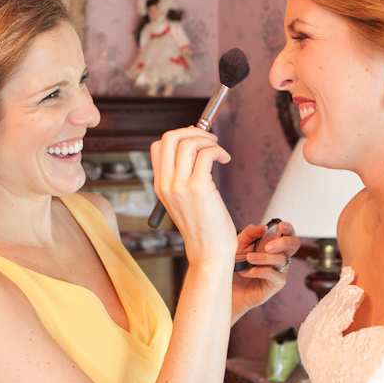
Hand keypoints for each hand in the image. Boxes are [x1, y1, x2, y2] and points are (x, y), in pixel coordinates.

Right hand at [150, 127, 236, 265]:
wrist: (209, 252)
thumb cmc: (204, 227)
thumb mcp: (185, 201)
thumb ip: (184, 178)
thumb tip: (195, 148)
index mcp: (160, 186)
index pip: (158, 147)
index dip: (179, 137)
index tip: (196, 141)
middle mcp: (166, 183)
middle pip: (169, 138)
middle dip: (191, 131)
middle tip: (209, 139)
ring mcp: (180, 185)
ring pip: (188, 142)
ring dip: (208, 140)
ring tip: (219, 151)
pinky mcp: (198, 187)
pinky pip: (207, 154)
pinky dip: (218, 150)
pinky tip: (225, 159)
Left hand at [231, 221, 299, 323]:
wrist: (227, 287)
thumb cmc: (235, 266)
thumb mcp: (239, 245)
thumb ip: (250, 233)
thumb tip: (264, 227)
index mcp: (272, 245)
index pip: (287, 233)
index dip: (288, 228)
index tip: (280, 225)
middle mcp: (278, 256)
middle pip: (293, 245)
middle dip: (284, 242)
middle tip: (268, 246)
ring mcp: (279, 270)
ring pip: (280, 259)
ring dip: (263, 258)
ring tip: (248, 258)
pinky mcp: (275, 284)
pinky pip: (272, 274)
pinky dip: (259, 271)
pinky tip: (246, 271)